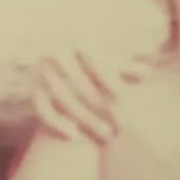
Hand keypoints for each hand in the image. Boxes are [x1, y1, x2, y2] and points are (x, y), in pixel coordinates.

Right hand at [33, 49, 149, 145]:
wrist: (58, 72)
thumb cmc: (91, 67)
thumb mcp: (110, 64)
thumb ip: (127, 68)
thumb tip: (145, 73)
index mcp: (76, 42)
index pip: (94, 62)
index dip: (109, 80)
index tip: (124, 99)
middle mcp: (55, 54)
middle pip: (82, 85)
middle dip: (103, 107)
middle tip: (122, 125)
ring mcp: (43, 74)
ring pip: (65, 100)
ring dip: (87, 120)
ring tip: (107, 136)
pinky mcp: (34, 93)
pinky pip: (43, 111)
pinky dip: (57, 124)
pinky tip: (76, 137)